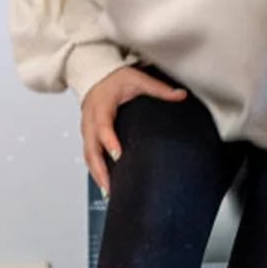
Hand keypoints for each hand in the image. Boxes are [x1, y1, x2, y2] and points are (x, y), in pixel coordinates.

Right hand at [81, 66, 187, 194]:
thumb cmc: (114, 79)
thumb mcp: (137, 79)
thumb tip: (180, 95)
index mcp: (101, 106)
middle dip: (100, 168)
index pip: (102, 126)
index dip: (108, 141)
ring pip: (87, 155)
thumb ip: (158, 88)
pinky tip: (105, 184)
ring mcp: (86, 129)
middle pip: (90, 148)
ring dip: (96, 174)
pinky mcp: (88, 136)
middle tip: (110, 186)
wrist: (96, 76)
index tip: (118, 154)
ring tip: (108, 192)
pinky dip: (95, 171)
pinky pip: (89, 156)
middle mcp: (90, 120)